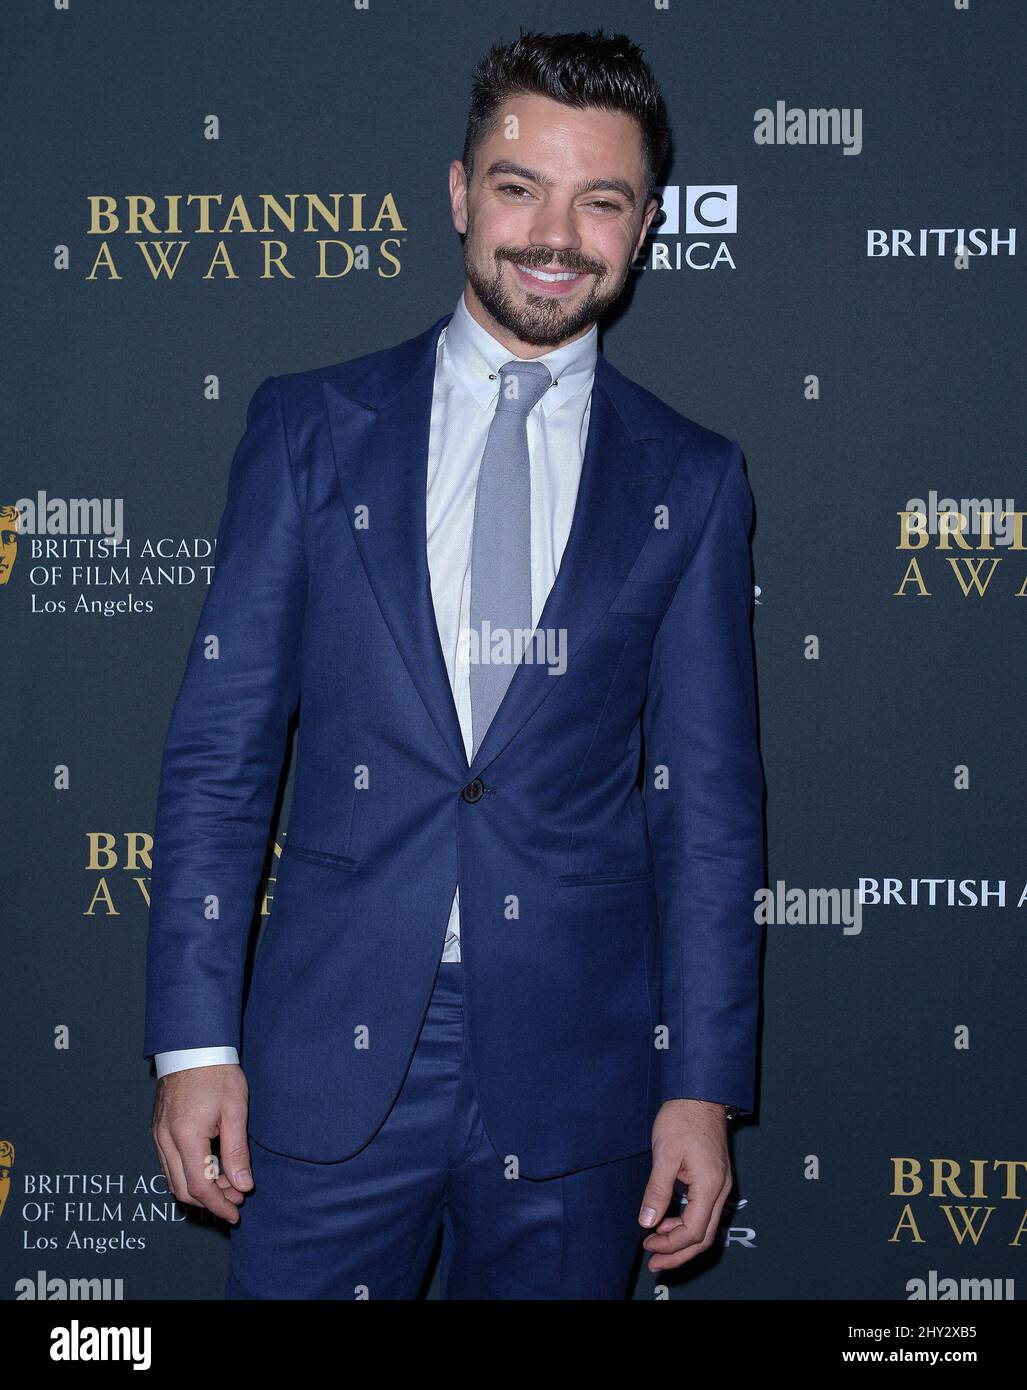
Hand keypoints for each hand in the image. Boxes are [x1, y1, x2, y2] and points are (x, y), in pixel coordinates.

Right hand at [151, 1065, 251, 1224]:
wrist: (192, 1046)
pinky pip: (169, 1164)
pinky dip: (188, 1174)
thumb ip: (237, 1151)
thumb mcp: (235, 1111)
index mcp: (185, 1137)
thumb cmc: (217, 1074)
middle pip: (183, 1188)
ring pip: (173, 1179)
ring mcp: (158, 1135)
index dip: (218, 1204)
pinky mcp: (158, 1129)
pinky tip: (209, 1169)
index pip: (199, 1187)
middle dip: (210, 1200)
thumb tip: (243, 1186)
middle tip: (236, 1198)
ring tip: (227, 1184)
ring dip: (199, 1188)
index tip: (235, 1212)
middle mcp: (165, 1140)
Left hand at [638, 1099, 731, 1272]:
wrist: (700, 1094)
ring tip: (656, 1244)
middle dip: (678, 1253)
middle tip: (654, 1262)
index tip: (647, 1246)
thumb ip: (658, 1190)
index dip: (670, 1245)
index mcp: (710, 1186)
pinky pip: (704, 1212)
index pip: (693, 1231)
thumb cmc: (682, 1118)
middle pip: (704, 1236)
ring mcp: (720, 1185)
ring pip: (706, 1226)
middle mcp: (720, 1190)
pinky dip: (686, 1224)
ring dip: (682, 1240)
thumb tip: (647, 1222)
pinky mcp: (714, 1179)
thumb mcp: (665, 1153)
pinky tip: (667, 1222)